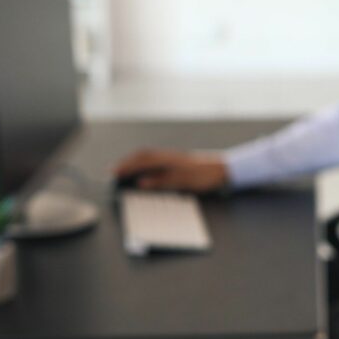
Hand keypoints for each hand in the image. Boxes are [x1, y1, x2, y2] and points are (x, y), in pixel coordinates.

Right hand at [113, 148, 228, 193]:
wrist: (224, 169)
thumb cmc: (205, 175)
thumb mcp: (183, 181)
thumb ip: (161, 181)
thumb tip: (141, 182)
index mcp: (168, 159)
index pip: (141, 160)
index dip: (126, 166)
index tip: (113, 173)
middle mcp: (169, 156)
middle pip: (143, 156)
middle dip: (127, 163)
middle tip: (113, 172)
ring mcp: (173, 158)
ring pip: (149, 157)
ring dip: (135, 163)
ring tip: (124, 171)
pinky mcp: (178, 162)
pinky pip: (156, 161)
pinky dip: (145, 165)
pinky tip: (145, 172)